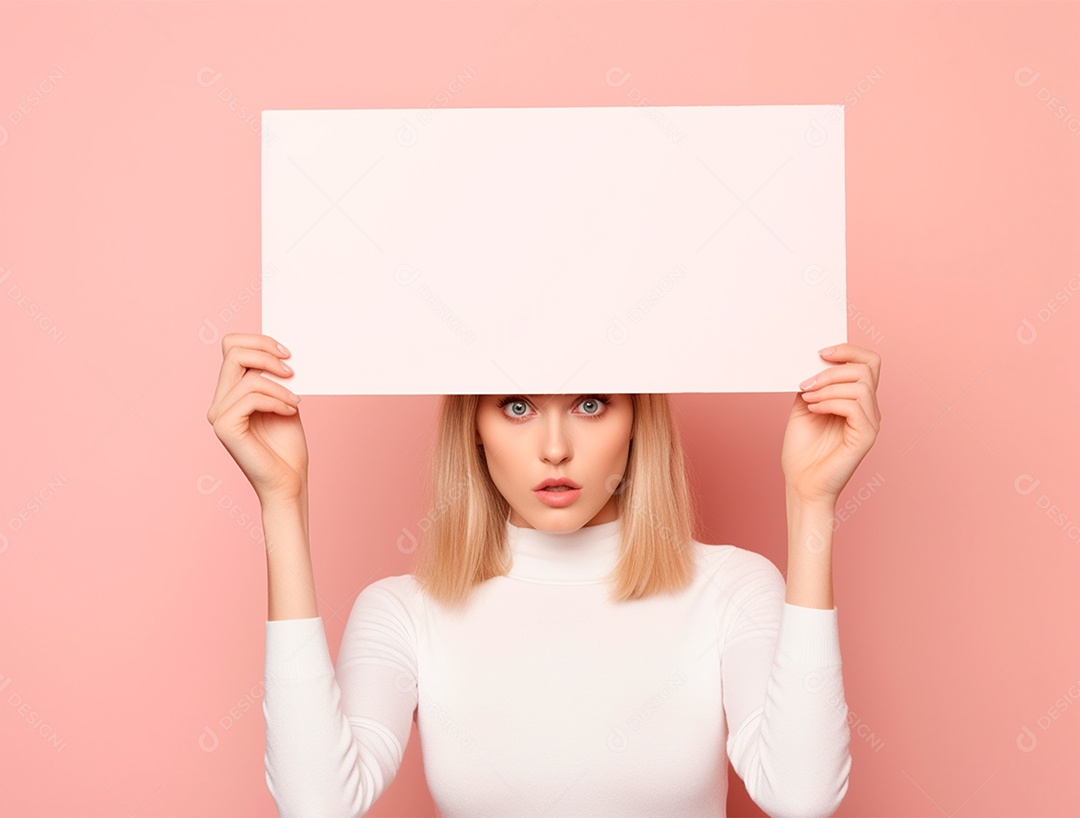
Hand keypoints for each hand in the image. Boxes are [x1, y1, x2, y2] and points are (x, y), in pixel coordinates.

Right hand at [206, 333, 308, 503]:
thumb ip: (274, 377)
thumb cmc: (287, 447)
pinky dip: (276, 400)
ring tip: (295, 402)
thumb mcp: (284, 401)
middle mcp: (218, 402)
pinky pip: (250, 397)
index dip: (259, 341)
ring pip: (248, 376)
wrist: (288, 483)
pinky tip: (290, 411)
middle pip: (233, 350)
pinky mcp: (225, 427)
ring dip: (280, 386)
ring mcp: (218, 415)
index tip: (287, 354)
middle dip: (266, 352)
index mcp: (229, 393)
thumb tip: (279, 350)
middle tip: (292, 370)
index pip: (231, 347)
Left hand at [781, 343, 881, 504]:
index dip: (848, 350)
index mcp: (857, 399)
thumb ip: (813, 383)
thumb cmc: (802, 450)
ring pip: (860, 385)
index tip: (820, 352)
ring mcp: (870, 423)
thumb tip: (814, 359)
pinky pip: (855, 406)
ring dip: (828, 387)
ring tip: (808, 399)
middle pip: (867, 368)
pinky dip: (830, 402)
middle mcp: (869, 408)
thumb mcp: (804, 405)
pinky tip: (814, 410)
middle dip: (833, 369)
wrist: (801, 483)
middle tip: (807, 383)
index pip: (868, 362)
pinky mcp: (866, 437)